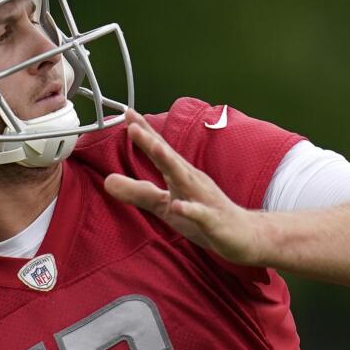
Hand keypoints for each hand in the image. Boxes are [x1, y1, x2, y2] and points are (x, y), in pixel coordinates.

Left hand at [103, 110, 268, 265]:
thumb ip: (138, 193)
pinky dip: (190, 209)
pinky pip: (200, 214)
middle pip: (169, 159)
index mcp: (180, 175)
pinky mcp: (214, 221)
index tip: (127, 113)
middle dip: (151, 141)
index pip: (160, 150)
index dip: (144, 132)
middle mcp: (192, 181)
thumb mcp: (164, 206)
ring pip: (186, 179)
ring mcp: (204, 199)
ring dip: (170, 163)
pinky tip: (178, 205)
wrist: (242, 236)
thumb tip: (107, 181)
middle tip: (132, 125)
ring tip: (155, 149)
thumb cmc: (203, 217)